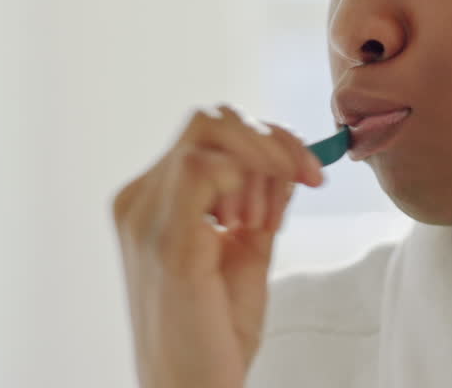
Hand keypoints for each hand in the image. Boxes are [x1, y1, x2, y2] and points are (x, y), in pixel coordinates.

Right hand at [111, 104, 324, 387]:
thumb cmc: (215, 331)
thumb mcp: (246, 252)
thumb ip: (262, 204)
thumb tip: (290, 160)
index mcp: (154, 199)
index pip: (212, 132)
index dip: (270, 139)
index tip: (311, 172)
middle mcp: (140, 199)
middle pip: (211, 120)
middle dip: (273, 141)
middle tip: (306, 179)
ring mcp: (146, 216)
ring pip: (210, 133)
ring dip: (262, 164)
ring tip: (267, 221)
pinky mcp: (165, 240)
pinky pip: (202, 170)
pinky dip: (244, 181)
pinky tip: (253, 225)